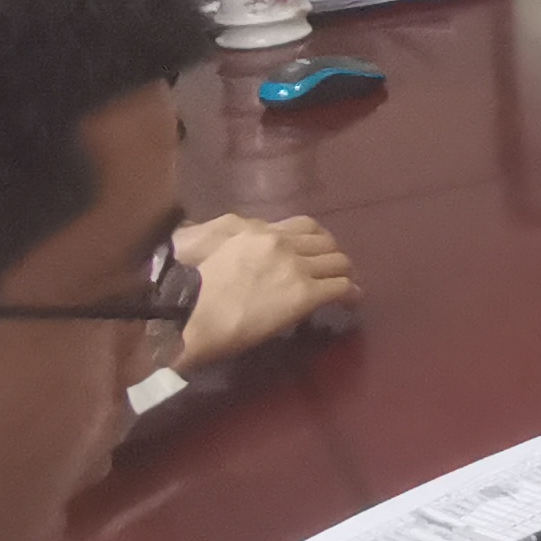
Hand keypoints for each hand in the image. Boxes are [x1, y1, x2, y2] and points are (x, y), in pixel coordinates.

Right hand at [173, 212, 356, 368]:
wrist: (189, 315)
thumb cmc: (191, 289)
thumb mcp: (213, 247)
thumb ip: (238, 241)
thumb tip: (249, 246)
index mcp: (258, 231)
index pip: (303, 226)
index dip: (317, 239)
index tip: (317, 251)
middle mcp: (281, 243)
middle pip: (326, 242)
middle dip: (332, 255)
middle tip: (332, 270)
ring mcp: (295, 267)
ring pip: (339, 262)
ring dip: (344, 273)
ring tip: (345, 284)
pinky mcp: (304, 294)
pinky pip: (340, 288)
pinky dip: (350, 294)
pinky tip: (351, 300)